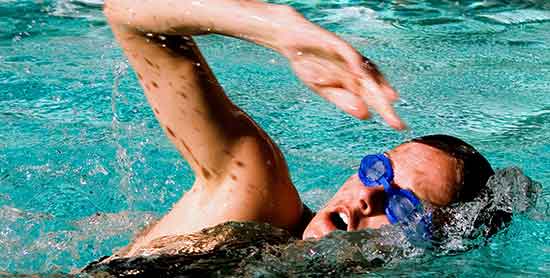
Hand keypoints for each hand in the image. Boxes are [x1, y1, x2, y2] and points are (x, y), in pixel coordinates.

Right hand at [277, 17, 405, 129]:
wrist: (293, 42)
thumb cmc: (311, 66)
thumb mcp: (325, 89)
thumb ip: (344, 100)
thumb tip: (367, 114)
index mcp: (354, 83)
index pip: (374, 98)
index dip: (387, 112)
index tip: (399, 127)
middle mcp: (356, 70)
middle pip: (374, 87)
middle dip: (384, 103)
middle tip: (396, 123)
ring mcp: (348, 58)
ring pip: (365, 71)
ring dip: (377, 84)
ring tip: (389, 99)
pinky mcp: (337, 45)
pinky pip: (348, 54)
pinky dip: (355, 62)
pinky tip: (359, 71)